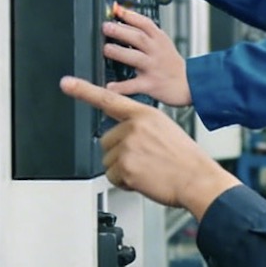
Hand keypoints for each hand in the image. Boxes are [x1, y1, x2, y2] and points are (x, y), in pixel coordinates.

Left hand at [59, 77, 239, 215]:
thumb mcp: (165, 130)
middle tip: (144, 160)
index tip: (67, 84)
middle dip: (120, 153)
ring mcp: (128, 146)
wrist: (198, 179)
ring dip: (123, 169)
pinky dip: (125, 182)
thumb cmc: (186, 159)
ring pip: (108, 161)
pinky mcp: (125, 167)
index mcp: (145, 114)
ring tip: (148, 170)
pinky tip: (144, 180)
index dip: (84, 90)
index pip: (109, 99)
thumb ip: (141, 127)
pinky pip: (112, 177)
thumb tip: (123, 136)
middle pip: (106, 140)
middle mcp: (134, 127)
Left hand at [103, 5, 190, 105]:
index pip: (145, 23)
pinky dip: (121, 86)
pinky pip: (134, 85)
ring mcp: (154, 68)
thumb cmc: (171, 63)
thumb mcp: (162, 43)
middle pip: (139, 38)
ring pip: (136, 58)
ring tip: (106, 49)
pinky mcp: (151, 84)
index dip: (130, 16)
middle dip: (121, 31)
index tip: (116, 10)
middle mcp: (156, 52)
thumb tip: (123, 17)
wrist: (189, 84)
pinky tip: (109, 86)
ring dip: (119, 52)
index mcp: (159, 39)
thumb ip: (144, 31)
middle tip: (106, 27)